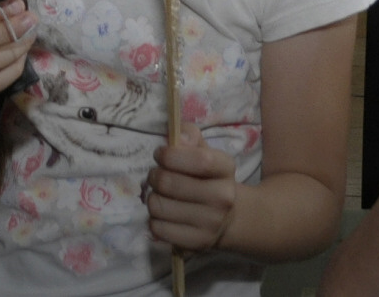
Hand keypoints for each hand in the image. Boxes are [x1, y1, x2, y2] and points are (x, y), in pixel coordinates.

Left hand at [147, 123, 237, 251]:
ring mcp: (211, 223)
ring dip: (152, 198)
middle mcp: (223, 198)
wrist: (227, 218)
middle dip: (154, 176)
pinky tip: (164, 214)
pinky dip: (154, 219)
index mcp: (226, 169)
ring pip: (158, 206)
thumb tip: (178, 138)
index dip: (170, 155)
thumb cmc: (207, 177)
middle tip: (156, 176)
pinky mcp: (196, 243)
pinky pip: (158, 228)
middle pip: (169, 183)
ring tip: (161, 195)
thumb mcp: (204, 150)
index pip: (199, 160)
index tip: (159, 155)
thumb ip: (189, 135)